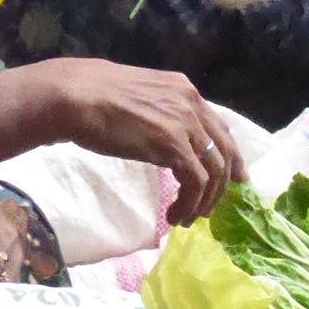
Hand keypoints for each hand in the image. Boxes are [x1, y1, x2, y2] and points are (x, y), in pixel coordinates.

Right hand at [46, 61, 242, 224]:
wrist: (76, 97)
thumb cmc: (93, 97)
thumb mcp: (140, 98)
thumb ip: (159, 112)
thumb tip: (161, 136)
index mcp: (184, 90)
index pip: (219, 127)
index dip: (229, 156)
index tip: (232, 179)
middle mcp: (192, 104)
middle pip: (224, 149)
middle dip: (222, 184)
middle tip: (210, 208)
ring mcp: (185, 124)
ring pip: (214, 170)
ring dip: (204, 200)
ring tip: (187, 218)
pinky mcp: (173, 146)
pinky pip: (196, 182)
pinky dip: (190, 203)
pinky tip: (175, 215)